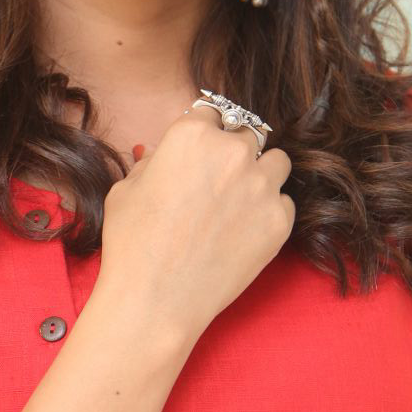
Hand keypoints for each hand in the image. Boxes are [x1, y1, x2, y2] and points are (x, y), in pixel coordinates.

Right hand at [101, 103, 294, 339]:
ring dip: (262, 174)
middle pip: (249, 134)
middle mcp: (233, 152)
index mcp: (193, 135)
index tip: (204, 150)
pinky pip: (285, 202)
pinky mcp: (280, 221)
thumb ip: (152, 162)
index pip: (213, 112)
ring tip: (240, 200)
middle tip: (221, 179)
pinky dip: (270, 211)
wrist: (156, 299)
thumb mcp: (126, 189)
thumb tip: (160, 155)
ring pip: (277, 163)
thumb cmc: (132, 244)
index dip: (206, 132)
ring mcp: (262, 186)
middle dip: (236, 152)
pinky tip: (245, 230)